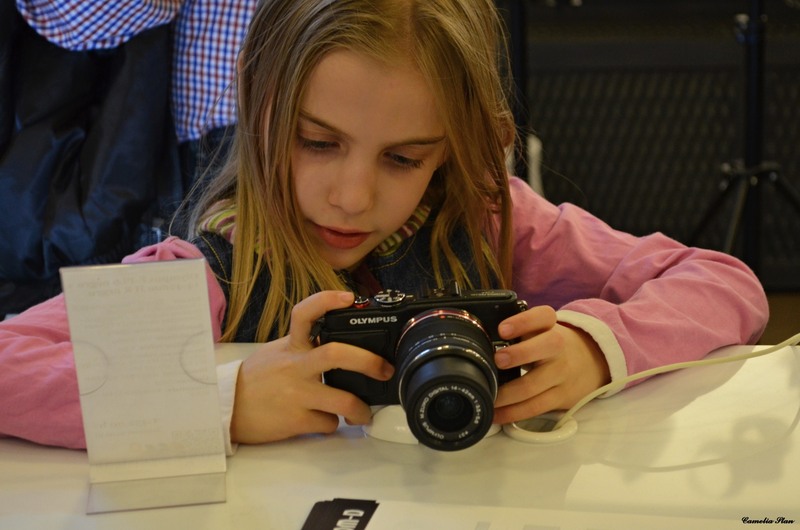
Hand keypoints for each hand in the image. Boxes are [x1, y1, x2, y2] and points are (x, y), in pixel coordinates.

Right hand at [230, 291, 393, 443]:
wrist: (225, 409)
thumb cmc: (256, 380)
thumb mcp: (277, 353)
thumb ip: (305, 347)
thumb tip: (344, 346)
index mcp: (291, 346)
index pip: (305, 314)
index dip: (327, 301)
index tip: (348, 298)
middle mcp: (295, 367)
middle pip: (337, 355)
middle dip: (369, 362)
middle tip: (384, 370)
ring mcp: (296, 394)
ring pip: (343, 400)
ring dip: (361, 410)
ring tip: (365, 414)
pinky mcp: (296, 421)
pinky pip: (328, 424)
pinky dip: (332, 425)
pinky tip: (325, 422)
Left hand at [491, 305, 609, 424]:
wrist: (591, 361)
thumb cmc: (551, 344)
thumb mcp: (541, 329)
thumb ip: (518, 329)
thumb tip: (478, 337)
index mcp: (550, 326)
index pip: (542, 316)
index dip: (522, 321)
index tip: (502, 329)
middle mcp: (558, 347)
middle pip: (545, 346)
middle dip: (519, 354)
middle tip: (497, 360)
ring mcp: (561, 373)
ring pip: (534, 385)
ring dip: (507, 393)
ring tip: (488, 395)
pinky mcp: (561, 397)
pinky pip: (535, 407)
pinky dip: (513, 413)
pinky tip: (497, 414)